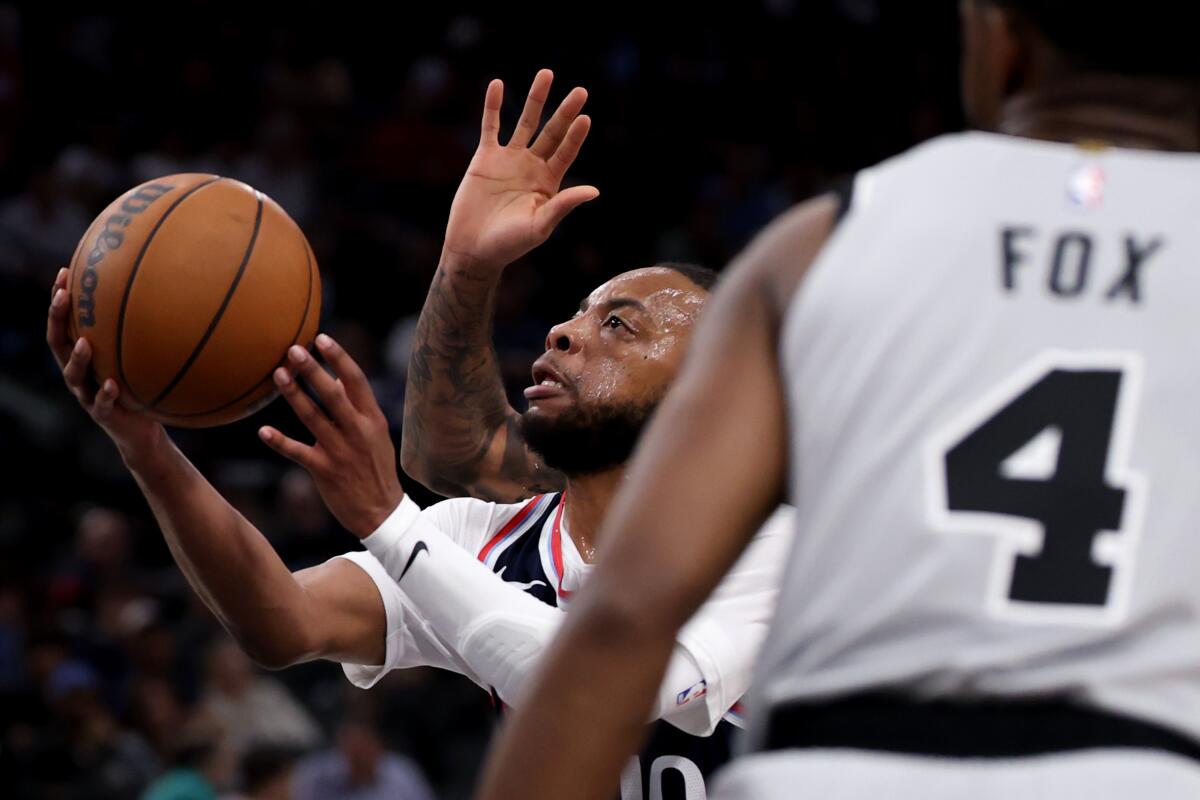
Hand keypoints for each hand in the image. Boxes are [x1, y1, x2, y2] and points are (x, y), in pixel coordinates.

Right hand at [46, 267, 164, 463]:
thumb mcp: (137, 357)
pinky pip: (101, 404)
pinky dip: (105, 394)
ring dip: (77, 358)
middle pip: (57, 343)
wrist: (141, 430)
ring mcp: (87, 394)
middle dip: (57, 318)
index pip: (63, 324)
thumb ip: (140, 333)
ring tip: (85, 343)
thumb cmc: (139, 385)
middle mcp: (78, 373)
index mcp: (82, 356)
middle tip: (62, 297)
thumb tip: (164, 291)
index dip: (59, 301)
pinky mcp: (103, 415)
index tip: (64, 272)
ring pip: (73, 375)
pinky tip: (111, 384)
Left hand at [259, 334, 403, 538]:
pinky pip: (298, 452)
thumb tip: (333, 377)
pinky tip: (263, 431)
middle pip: (333, 394)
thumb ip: (356, 407)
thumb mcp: (375, 435)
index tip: (321, 339)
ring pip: (314, 418)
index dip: (339, 358)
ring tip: (278, 375)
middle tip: (293, 349)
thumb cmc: (375, 468)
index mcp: (373, 419)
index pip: (356, 381)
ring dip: (294, 395)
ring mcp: (342, 451)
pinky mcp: (325, 471)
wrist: (382, 512)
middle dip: (313, 370)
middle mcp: (359, 431)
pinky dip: (280, 442)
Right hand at [442, 68, 598, 270]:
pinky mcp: (485, 157)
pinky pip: (491, 126)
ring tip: (546, 75)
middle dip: (565, 112)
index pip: (566, 152)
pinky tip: (497, 85)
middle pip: (551, 132)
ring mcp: (509, 159)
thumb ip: (563, 205)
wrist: (474, 248)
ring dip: (535, 100)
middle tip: (581, 91)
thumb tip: (594, 191)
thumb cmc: (509, 244)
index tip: (586, 117)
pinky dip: (492, 106)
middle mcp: (532, 166)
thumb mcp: (540, 226)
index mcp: (549, 183)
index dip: (576, 136)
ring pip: (525, 123)